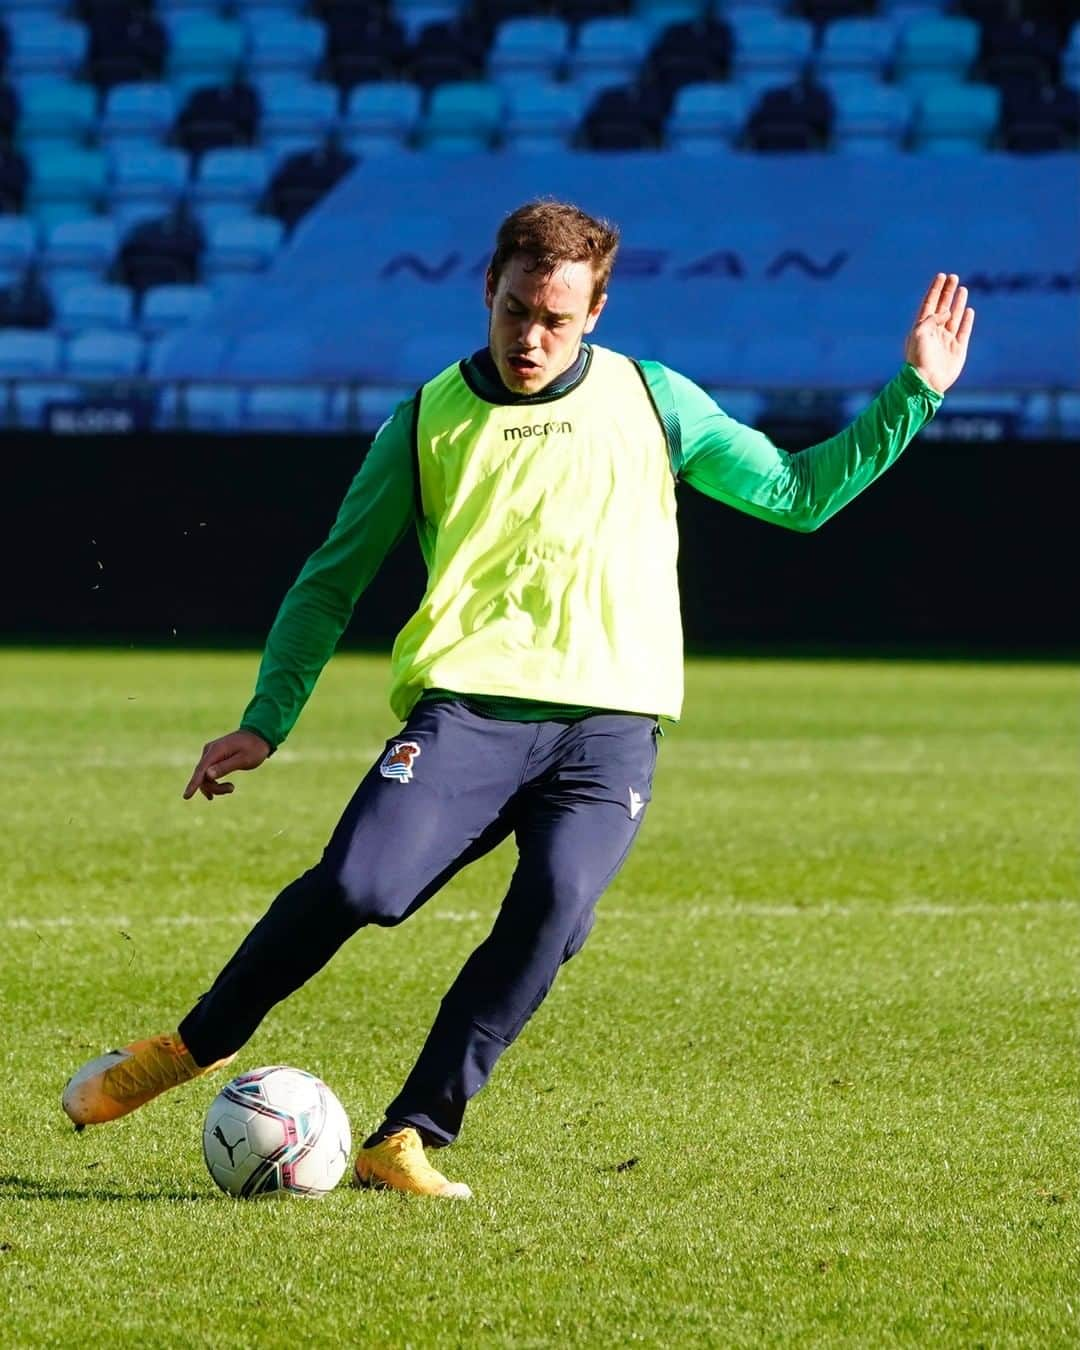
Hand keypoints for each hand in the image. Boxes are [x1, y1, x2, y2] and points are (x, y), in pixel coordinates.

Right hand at [183, 730, 270, 800]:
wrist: (258, 735)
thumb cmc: (254, 748)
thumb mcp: (243, 759)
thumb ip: (225, 767)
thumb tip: (207, 775)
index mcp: (216, 750)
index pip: (201, 769)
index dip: (193, 783)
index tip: (186, 796)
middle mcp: (209, 751)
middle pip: (202, 775)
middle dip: (213, 787)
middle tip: (231, 789)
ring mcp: (210, 753)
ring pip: (204, 775)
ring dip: (214, 786)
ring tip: (231, 788)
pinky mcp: (213, 757)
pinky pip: (207, 772)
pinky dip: (212, 782)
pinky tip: (213, 793)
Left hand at [903, 273, 974, 394]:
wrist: (926, 382)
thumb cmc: (918, 358)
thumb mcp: (919, 334)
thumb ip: (931, 319)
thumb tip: (946, 312)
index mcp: (922, 328)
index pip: (929, 304)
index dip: (935, 290)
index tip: (941, 276)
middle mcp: (934, 332)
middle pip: (942, 307)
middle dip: (948, 292)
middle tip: (954, 277)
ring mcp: (946, 340)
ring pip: (954, 317)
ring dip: (958, 303)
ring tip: (962, 289)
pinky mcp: (957, 349)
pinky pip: (963, 331)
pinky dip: (967, 320)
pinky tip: (969, 310)